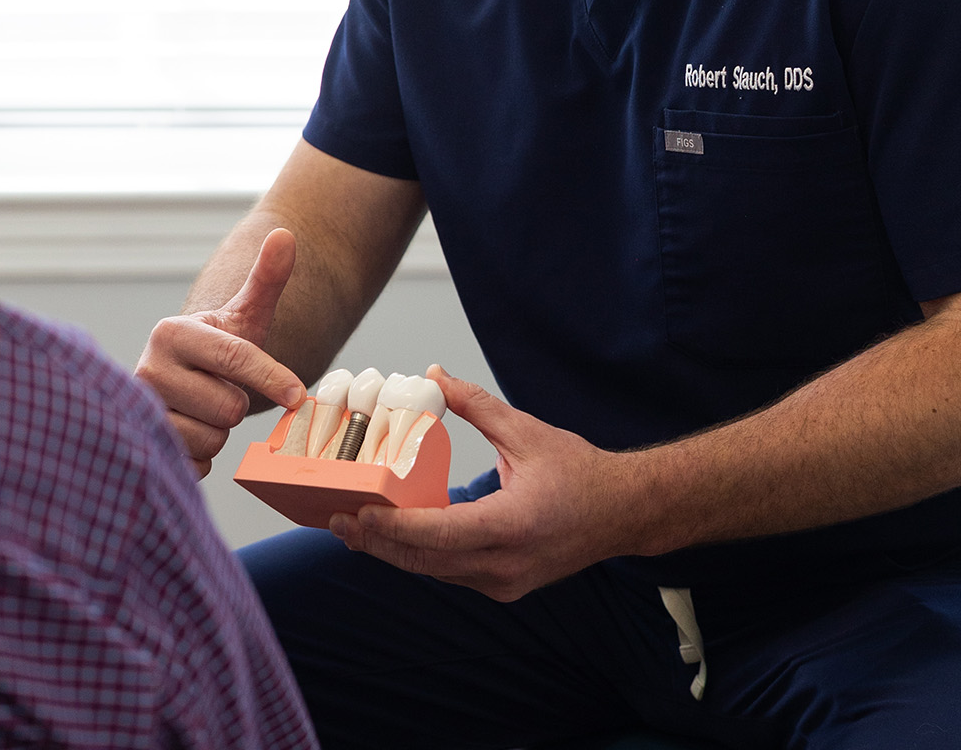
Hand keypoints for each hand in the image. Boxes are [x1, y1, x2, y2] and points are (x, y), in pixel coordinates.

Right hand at [136, 230, 306, 476]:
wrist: (179, 384)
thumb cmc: (217, 350)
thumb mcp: (244, 316)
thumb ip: (266, 278)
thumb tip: (285, 234)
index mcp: (171, 333)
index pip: (233, 357)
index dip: (270, 377)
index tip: (297, 395)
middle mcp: (145, 370)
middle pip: (227, 407)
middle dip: (234, 403)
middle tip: (218, 388)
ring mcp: (140, 412)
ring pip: (212, 440)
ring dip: (218, 432)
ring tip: (203, 409)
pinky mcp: (142, 448)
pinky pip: (196, 466)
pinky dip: (203, 456)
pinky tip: (192, 432)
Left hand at [329, 367, 639, 600]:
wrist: (623, 512)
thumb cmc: (580, 472)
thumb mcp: (526, 431)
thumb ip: (476, 405)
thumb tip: (433, 375)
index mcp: (515, 525)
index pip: (441, 533)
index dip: (395, 527)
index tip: (358, 512)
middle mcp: (508, 564)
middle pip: (427, 560)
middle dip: (377, 542)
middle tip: (336, 518)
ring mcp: (505, 582)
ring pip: (434, 571)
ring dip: (392, 551)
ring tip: (351, 526)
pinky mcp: (503, 585)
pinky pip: (449, 572)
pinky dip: (418, 555)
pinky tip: (390, 535)